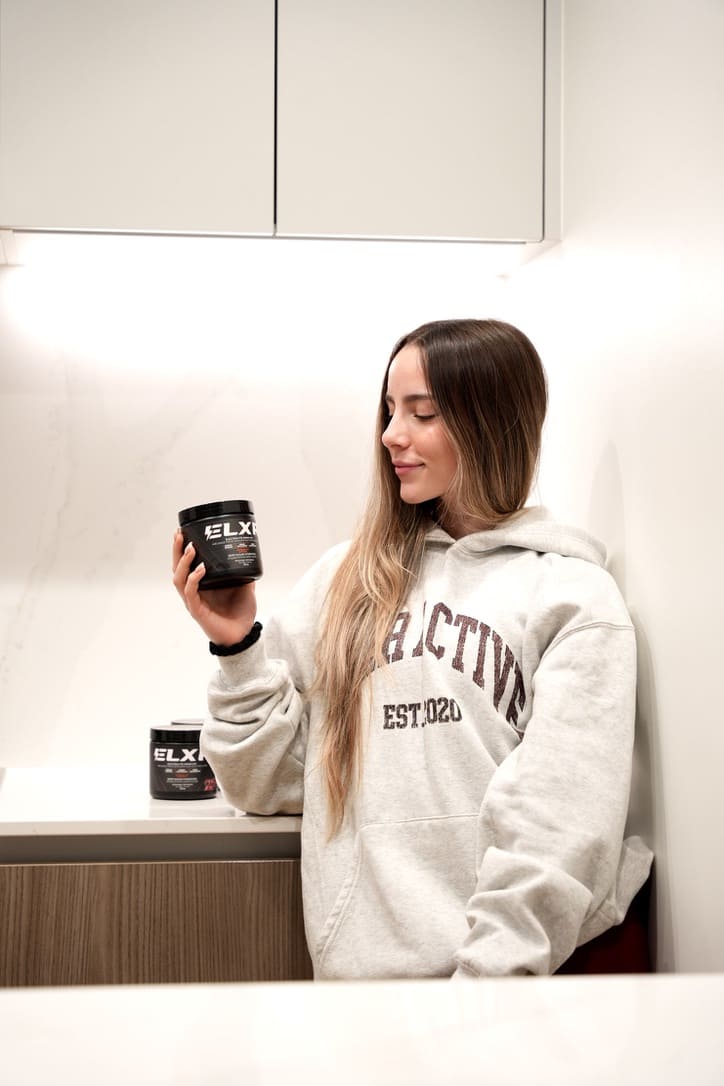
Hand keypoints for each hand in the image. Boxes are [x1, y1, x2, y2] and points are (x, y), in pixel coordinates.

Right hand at [172, 529, 256, 645]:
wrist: (244, 635)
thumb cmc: (240, 614)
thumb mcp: (245, 587)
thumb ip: (243, 573)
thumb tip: (249, 555)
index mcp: (201, 585)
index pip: (185, 565)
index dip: (181, 549)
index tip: (183, 532)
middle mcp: (193, 592)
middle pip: (177, 568)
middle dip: (176, 551)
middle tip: (179, 534)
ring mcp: (193, 601)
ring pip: (179, 579)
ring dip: (183, 562)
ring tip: (190, 548)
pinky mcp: (197, 611)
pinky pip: (190, 593)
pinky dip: (194, 579)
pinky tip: (201, 569)